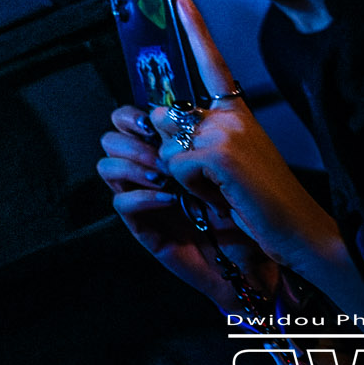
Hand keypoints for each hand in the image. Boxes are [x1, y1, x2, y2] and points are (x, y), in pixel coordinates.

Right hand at [98, 101, 288, 309]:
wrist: (255, 260)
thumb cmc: (246, 211)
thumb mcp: (234, 163)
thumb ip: (210, 133)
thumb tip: (193, 104)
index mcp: (168, 150)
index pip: (133, 118)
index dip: (133, 111)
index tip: (151, 113)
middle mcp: (150, 169)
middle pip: (112, 135)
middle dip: (130, 135)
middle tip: (157, 144)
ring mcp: (143, 196)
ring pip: (108, 165)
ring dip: (133, 163)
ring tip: (163, 173)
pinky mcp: (143, 225)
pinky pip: (121, 202)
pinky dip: (142, 195)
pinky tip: (168, 198)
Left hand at [160, 0, 351, 275]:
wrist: (300, 233)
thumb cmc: (261, 204)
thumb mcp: (225, 166)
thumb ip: (195, 139)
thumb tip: (157, 118)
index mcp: (238, 115)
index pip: (213, 66)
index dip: (197, 30)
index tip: (182, 0)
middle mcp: (232, 116)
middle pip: (164, 117)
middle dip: (171, 152)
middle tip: (211, 180)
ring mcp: (226, 131)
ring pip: (166, 144)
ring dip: (182, 176)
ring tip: (220, 191)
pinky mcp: (219, 152)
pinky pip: (174, 165)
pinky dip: (189, 188)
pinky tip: (221, 197)